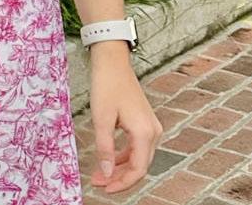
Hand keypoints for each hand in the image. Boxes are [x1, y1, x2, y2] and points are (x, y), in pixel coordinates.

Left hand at [87, 43, 160, 192]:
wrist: (112, 62)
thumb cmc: (106, 86)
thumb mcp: (101, 119)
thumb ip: (105, 148)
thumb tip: (106, 172)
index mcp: (145, 133)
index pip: (138, 169)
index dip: (122, 183)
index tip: (104, 189)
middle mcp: (153, 132)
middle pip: (139, 165)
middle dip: (119, 177)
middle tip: (97, 182)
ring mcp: (150, 127)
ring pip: (138, 157)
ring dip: (120, 167)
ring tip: (99, 174)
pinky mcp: (144, 122)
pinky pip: (136, 146)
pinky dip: (123, 155)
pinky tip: (108, 159)